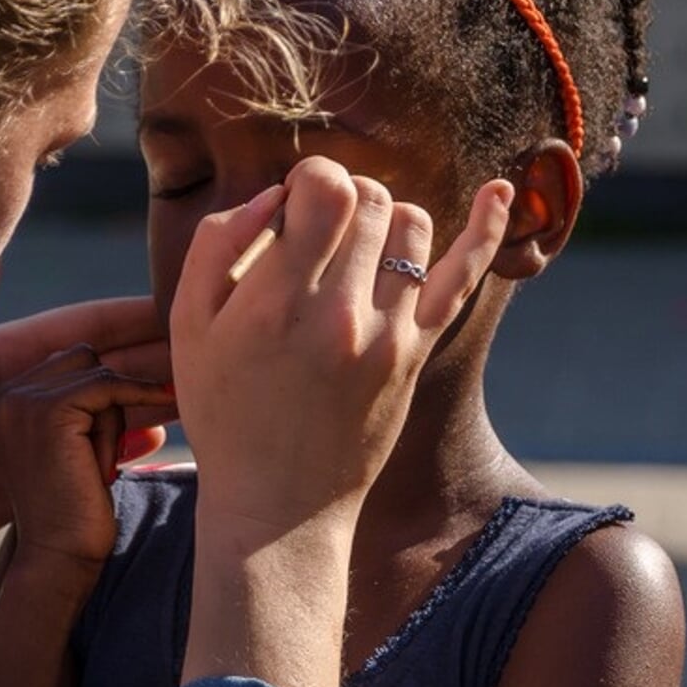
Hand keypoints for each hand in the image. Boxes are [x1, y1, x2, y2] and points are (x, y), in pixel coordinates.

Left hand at [0, 265, 176, 562]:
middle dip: (155, 358)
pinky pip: (90, 457)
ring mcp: (31, 436)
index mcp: (4, 356)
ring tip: (199, 398)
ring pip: (105, 410)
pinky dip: (126, 447)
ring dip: (148, 403)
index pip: (84, 329)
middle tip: (209, 355)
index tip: (180, 307)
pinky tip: (161, 443)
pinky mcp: (29, 478)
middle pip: (105, 368)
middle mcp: (24, 391)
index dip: (132, 318)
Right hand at [0, 345, 171, 568]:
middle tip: (97, 458)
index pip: (68, 364)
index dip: (99, 397)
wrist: (58, 555)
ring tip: (96, 466)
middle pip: (83, 359)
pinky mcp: (48, 411)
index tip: (114, 434)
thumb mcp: (74, 442)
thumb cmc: (75, 505)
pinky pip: (108, 387)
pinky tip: (119, 451)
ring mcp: (21, 400)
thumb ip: (85, 403)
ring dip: (112, 417)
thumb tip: (148, 366)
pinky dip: (125, 415)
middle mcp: (3, 394)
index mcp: (1, 400)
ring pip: (98, 373)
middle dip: (105, 401)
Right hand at [171, 156, 513, 533]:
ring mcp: (389, 334)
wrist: (278, 508)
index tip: (292, 204)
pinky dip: (487, 229)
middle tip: (317, 231)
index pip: (327, 187)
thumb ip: (217, 245)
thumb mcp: (188, 328)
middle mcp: (340, 312)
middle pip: (371, 198)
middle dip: (343, 195)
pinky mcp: (418, 353)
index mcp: (277, 300)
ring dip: (385, 217)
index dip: (311, 178)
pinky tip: (498, 191)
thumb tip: (272, 194)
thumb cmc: (224, 412)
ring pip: (413, 224)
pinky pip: (464, 277)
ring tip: (356, 248)